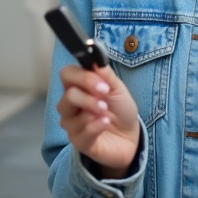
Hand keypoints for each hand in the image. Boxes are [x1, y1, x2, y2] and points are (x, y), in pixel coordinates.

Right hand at [56, 64, 140, 178]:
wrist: (131, 137)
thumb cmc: (121, 110)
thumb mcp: (118, 89)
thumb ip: (105, 74)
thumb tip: (94, 56)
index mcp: (78, 87)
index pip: (66, 74)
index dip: (82, 77)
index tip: (103, 85)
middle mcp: (71, 105)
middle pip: (67, 95)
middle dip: (88, 97)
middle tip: (105, 102)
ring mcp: (72, 124)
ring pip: (69, 115)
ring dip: (91, 112)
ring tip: (107, 115)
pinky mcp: (78, 142)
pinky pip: (79, 133)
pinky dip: (95, 126)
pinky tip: (106, 124)